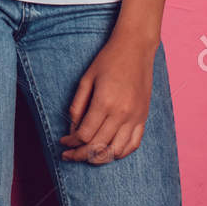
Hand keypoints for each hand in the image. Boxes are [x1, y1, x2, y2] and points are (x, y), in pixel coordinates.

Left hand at [60, 33, 156, 162]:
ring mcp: (135, 117)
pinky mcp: (143, 117)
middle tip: (69, 155)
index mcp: (104, 102)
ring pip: (116, 151)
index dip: (71, 142)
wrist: (135, 48)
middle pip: (98, 146)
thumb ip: (78, 106)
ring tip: (87, 155)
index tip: (63, 142)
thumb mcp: (86, 79)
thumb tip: (72, 130)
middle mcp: (122, 113)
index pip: (84, 135)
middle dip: (80, 154)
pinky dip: (120, 153)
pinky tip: (108, 152)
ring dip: (99, 158)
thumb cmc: (107, 60)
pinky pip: (133, 144)